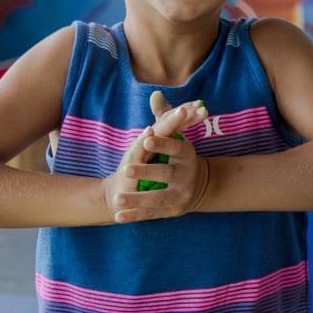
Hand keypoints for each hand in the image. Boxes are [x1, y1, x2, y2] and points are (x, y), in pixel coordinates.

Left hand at [104, 95, 209, 223]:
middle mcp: (186, 176)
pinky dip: (133, 216)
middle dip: (147, 172)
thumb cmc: (177, 158)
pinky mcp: (170, 210)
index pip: (176, 148)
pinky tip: (118, 217)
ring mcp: (178, 195)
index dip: (162, 144)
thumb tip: (155, 94)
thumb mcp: (173, 138)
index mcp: (187, 155)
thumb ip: (164, 118)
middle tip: (128, 170)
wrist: (193, 188)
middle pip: (166, 174)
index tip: (146, 139)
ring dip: (137, 200)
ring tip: (119, 199)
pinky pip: (150, 214)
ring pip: (156, 198)